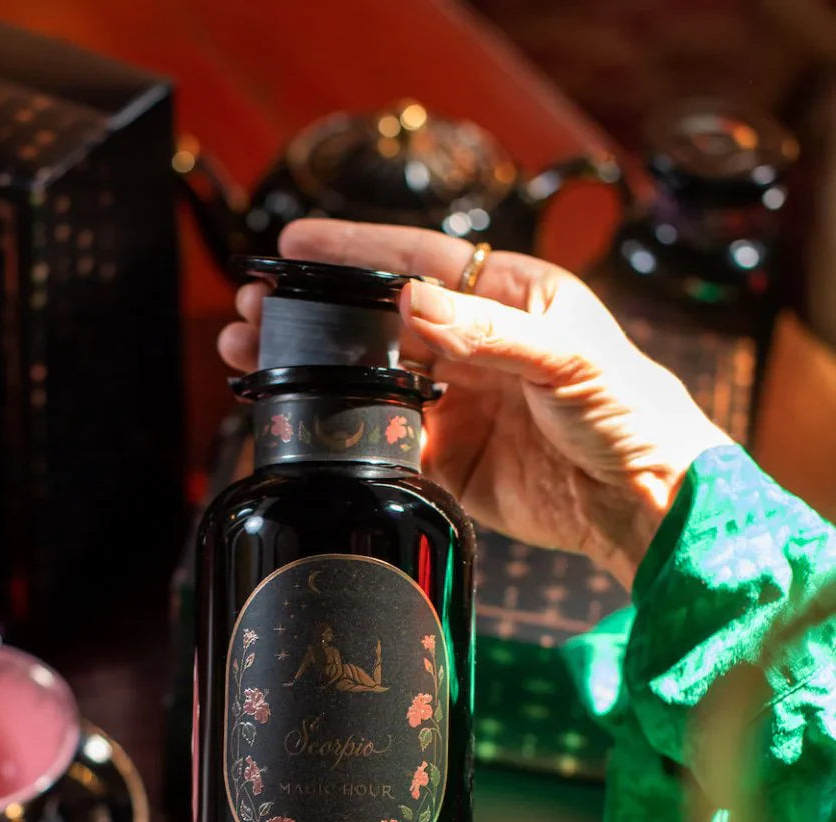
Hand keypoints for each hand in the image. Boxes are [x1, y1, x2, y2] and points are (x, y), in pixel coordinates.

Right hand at [219, 219, 732, 588]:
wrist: (643, 501)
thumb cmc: (629, 410)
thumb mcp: (566, 357)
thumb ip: (489, 331)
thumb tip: (410, 301)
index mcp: (508, 299)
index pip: (418, 261)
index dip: (355, 250)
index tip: (298, 244)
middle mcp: (474, 344)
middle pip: (378, 319)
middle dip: (316, 311)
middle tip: (255, 308)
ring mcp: (456, 401)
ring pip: (369, 376)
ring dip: (315, 368)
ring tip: (254, 355)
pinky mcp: (448, 457)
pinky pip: (384, 438)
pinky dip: (344, 430)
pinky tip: (305, 420)